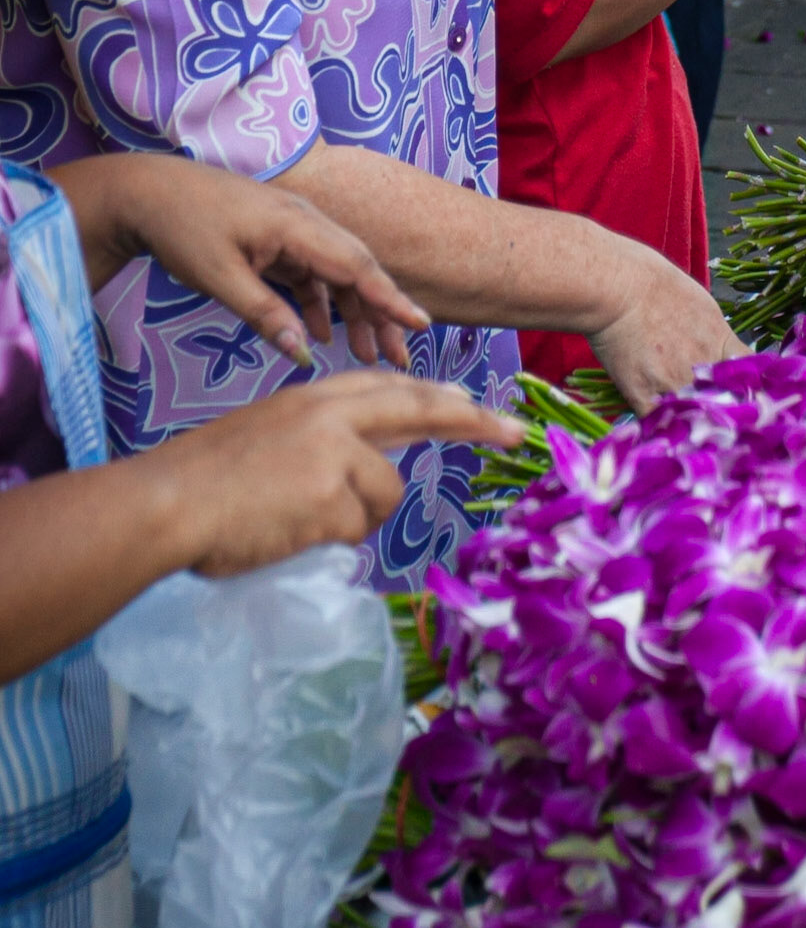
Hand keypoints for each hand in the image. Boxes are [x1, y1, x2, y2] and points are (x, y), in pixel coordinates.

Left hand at [51, 154, 429, 368]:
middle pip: (358, 271)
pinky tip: (323, 335)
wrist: (147, 192)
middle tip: (400, 359)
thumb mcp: (219, 277)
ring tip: (369, 355)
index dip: (390, 298)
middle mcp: (305, 222)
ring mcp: (293, 230)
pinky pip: (314, 274)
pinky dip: (323, 304)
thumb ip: (264, 315)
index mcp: (296, 225)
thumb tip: (304, 354)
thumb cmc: (181, 227)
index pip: (356, 265)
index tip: (420, 325)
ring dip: (355, 313)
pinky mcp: (279, 240)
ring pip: (338, 274)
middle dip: (383, 315)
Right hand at [152, 372, 524, 577]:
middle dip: (473, 418)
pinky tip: (289, 531)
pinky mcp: (335, 493)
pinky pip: (358, 527)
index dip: (436, 396)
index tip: (470, 403)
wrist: (167, 502)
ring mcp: (337, 451)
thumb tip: (369, 480)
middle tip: (515, 432)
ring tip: (294, 521)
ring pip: (384, 493)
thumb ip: (323, 445)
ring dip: (353, 517)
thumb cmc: (206, 483)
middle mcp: (332, 413)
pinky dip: (330, 538)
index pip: (391, 389)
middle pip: (420, 408)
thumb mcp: (270, 439)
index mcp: (314, 396)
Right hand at [586, 241, 746, 412]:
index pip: (751, 375)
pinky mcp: (645, 396)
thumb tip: (722, 354)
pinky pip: (660, 422)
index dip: (749, 386)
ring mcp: (674, 383)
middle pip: (727, 401)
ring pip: (694, 415)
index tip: (743, 391)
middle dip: (723, 406)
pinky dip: (661, 424)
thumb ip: (716, 336)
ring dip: (691, 418)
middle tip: (715, 410)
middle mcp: (703, 366)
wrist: (617, 288)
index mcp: (721, 341)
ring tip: (686, 418)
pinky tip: (660, 421)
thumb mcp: (702, 305)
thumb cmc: (655, 285)